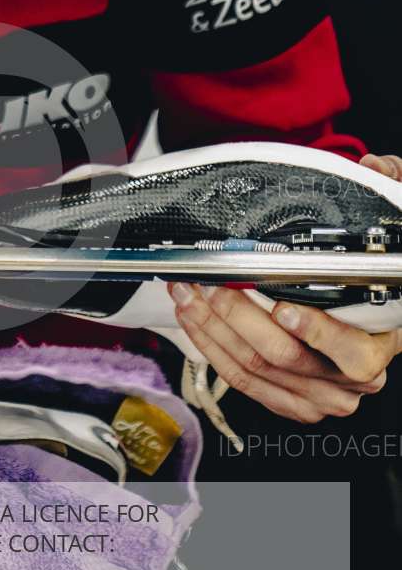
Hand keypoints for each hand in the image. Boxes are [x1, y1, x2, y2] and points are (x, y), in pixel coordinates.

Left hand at [165, 152, 401, 422]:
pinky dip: (209, 345)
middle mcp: (349, 381)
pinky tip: (192, 316)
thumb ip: (389, 198)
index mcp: (376, 347)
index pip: (349, 351)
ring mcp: (316, 398)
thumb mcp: (387, 242)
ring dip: (212, 328)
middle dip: (237, 316)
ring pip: (252, 368)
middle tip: (211, 282)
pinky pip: (238, 379)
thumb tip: (375, 167)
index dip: (315, 331)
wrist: (368, 328)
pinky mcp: (286, 402)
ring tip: (189, 292)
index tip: (282, 307)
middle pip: (283, 356)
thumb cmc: (369, 286)